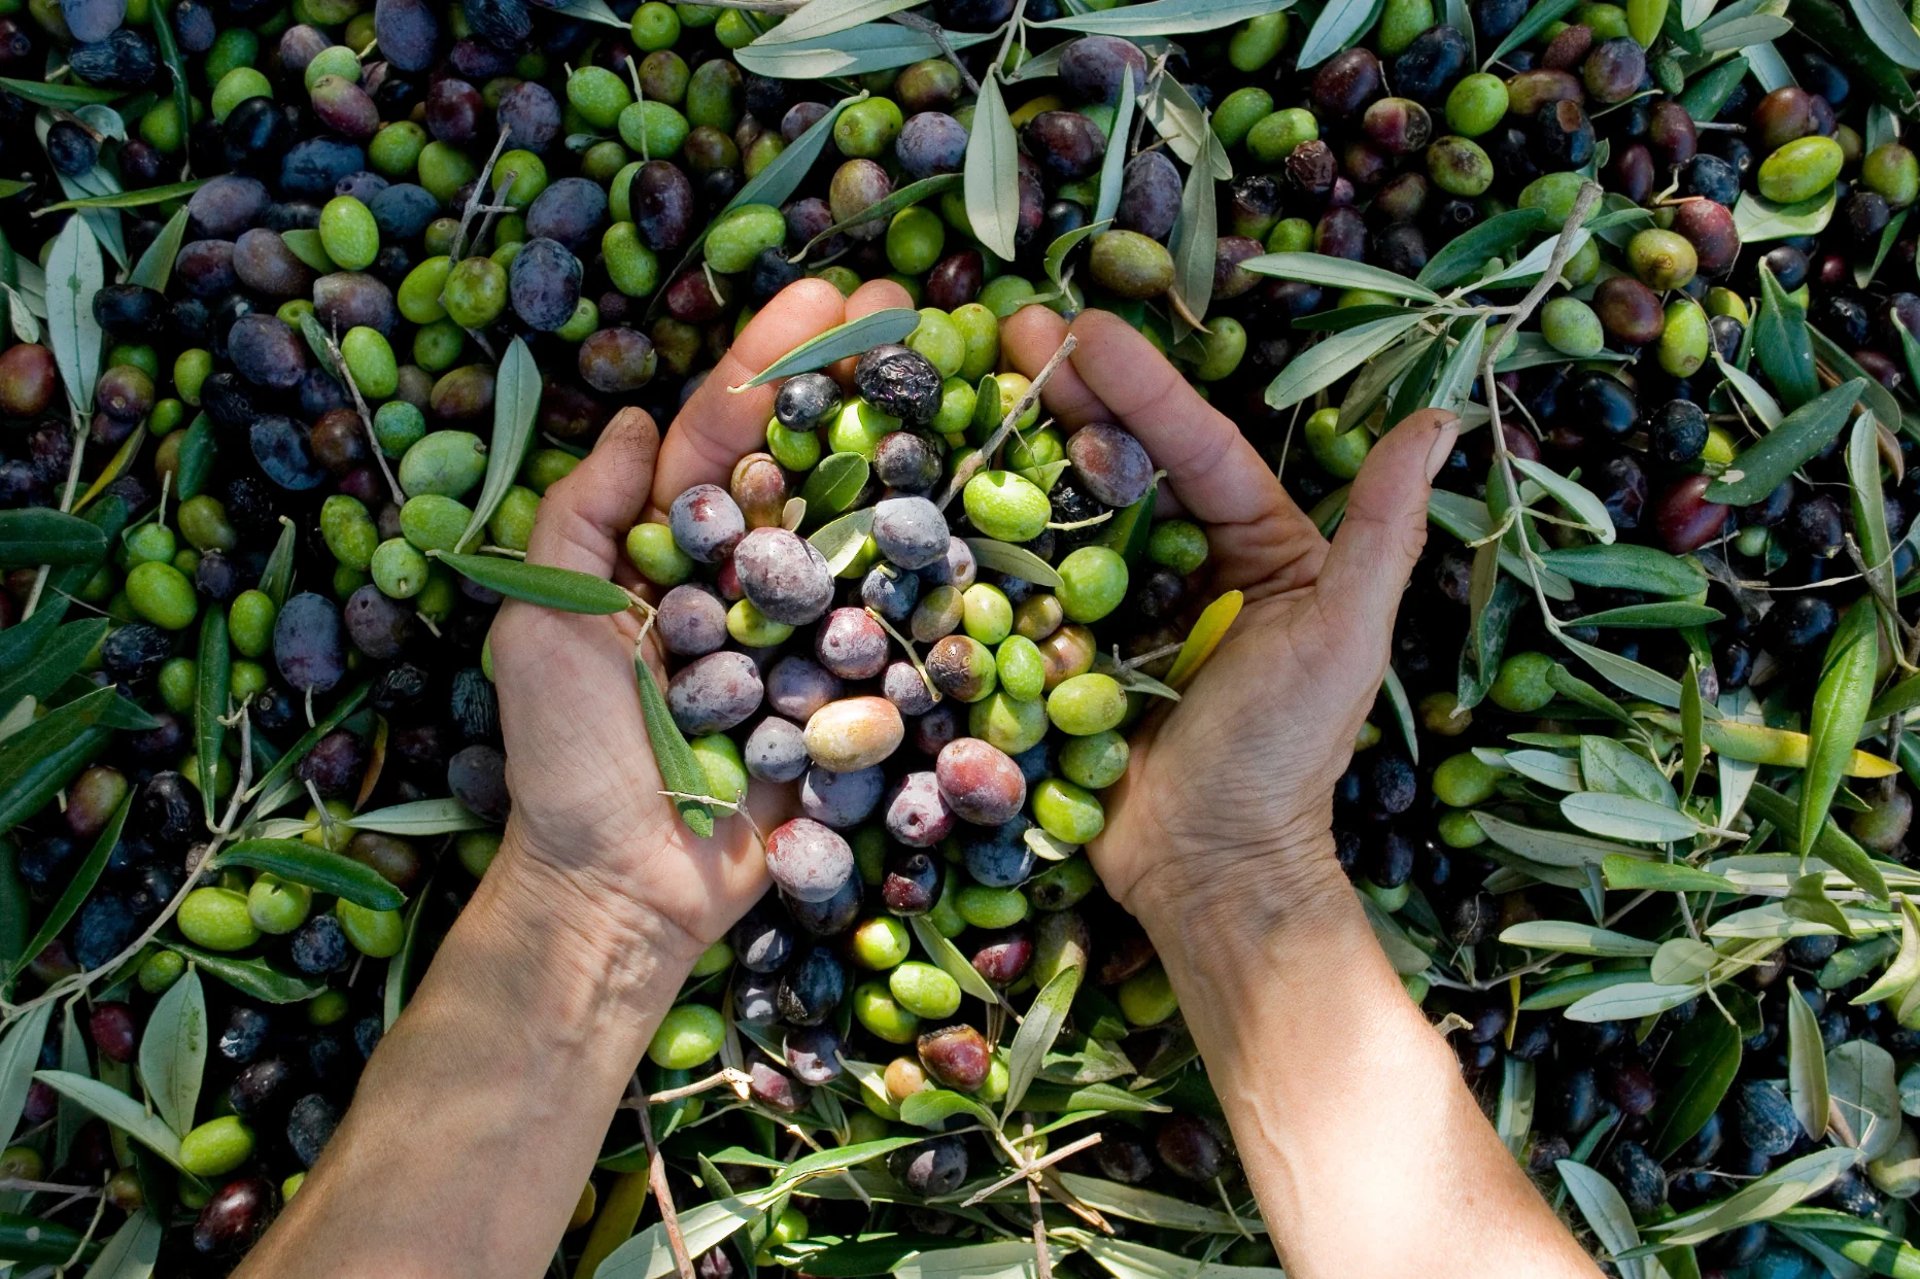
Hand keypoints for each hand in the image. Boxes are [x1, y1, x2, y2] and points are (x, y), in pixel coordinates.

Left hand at [489, 278, 913, 959]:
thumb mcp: (541, 625)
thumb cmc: (571, 760)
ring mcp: (801, 636)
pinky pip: (895, 629)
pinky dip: (934, 573)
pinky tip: (980, 511)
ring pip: (860, 533)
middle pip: (806, 464)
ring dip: (907, 455)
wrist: (627, 892)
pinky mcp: (847, 698)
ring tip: (963, 382)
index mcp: (667, 552)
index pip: (723, 435)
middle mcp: (740, 580)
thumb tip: (629, 421)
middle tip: (918, 308)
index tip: (831, 295)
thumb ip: (580, 519)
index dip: (772, 362)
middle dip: (856, 382)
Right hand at [1003, 307, 1457, 936]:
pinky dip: (993, 538)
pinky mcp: (1065, 652)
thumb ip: (1382, 529)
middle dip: (1070, 394)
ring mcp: (1119, 608)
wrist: (1207, 869)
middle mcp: (1187, 565)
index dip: (1144, 387)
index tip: (1086, 329)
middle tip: (1010, 327)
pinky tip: (950, 484)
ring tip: (972, 383)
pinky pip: (1029, 586)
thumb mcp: (1343, 634)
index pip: (1197, 449)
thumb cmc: (1287, 754)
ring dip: (1022, 448)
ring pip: (1070, 511)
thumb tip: (1440, 418)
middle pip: (1124, 463)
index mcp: (1260, 547)